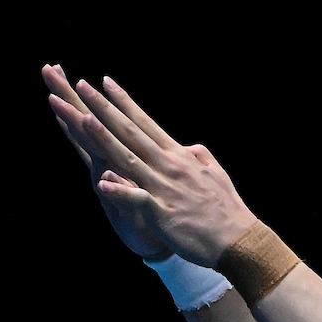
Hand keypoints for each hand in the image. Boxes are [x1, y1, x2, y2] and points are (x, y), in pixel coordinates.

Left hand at [47, 74, 256, 266]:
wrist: (238, 240)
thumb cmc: (226, 210)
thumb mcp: (216, 174)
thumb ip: (200, 158)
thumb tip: (190, 148)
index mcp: (177, 156)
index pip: (144, 122)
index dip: (124, 102)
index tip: (105, 82)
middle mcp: (167, 165)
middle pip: (129, 132)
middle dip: (104, 109)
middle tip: (83, 86)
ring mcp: (163, 188)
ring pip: (128, 158)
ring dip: (104, 139)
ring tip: (83, 119)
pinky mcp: (162, 213)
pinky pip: (136, 199)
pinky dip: (119, 190)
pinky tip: (101, 181)